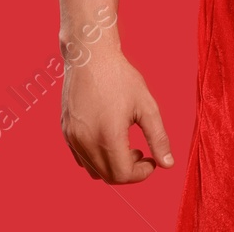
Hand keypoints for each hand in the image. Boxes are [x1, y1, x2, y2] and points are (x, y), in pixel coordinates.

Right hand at [60, 48, 174, 182]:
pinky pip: (81, 158)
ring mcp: (72, 138)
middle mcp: (85, 142)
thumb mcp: (146, 106)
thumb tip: (168, 164)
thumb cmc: (120, 78)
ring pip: (93, 171)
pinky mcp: (65, 131)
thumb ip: (158, 138)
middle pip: (108, 176)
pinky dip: (96, 158)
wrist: (89, 56)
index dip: (141, 173)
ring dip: (112, 166)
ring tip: (125, 144)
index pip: (123, 175)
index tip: (152, 160)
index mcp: (108, 137)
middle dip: (129, 171)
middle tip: (141, 152)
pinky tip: (108, 138)